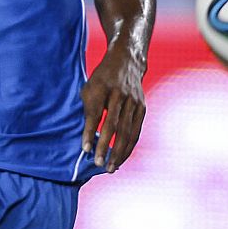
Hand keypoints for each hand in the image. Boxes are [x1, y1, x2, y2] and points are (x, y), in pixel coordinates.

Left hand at [81, 42, 146, 170]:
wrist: (127, 61)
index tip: (85, 150)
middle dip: (106, 147)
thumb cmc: (101, 79)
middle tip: (99, 164)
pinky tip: (122, 158)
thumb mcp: (89, 89)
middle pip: (113, 125)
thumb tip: (87, 139)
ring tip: (111, 167)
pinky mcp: (142, 107)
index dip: (90, 132)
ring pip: (127, 131)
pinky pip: (136, 131)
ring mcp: (134, 101)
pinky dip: (129, 146)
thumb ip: (88, 111)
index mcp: (102, 87)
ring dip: (119, 151)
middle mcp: (120, 94)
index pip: (95, 114)